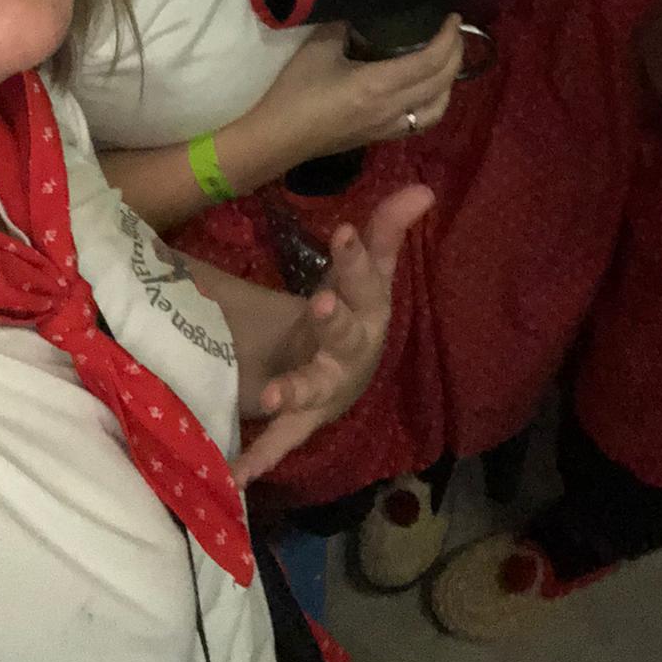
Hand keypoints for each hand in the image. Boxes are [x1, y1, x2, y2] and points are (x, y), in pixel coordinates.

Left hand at [232, 184, 432, 486]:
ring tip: (273, 393)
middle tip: (322, 304)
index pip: (366, 279)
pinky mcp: (300, 418)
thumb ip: (387, 229)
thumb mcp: (369, 269)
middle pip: (344, 333)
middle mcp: (351, 351)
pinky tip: (238, 474)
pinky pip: (281, 438)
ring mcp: (325, 388)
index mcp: (367, 309)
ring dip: (295, 389)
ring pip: (313, 389)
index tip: (343, 232)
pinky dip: (260, 457)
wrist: (345, 376)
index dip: (356, 258)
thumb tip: (422, 188)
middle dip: (336, 320)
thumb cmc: (356, 314)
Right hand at [248, 16, 464, 163]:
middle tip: (454, 31)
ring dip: (450, 83)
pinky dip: (434, 103)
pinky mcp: (381, 137)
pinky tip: (427, 91)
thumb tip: (363, 7)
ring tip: (447, 61)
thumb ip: (344, 24)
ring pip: (437, 108)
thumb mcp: (318, 48)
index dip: (448, 38)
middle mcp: (392, 108)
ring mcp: (389, 126)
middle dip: (456, 54)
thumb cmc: (295, 93)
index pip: (430, 61)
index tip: (453, 17)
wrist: (277, 138)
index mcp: (379, 85)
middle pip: (441, 83)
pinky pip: (421, 122)